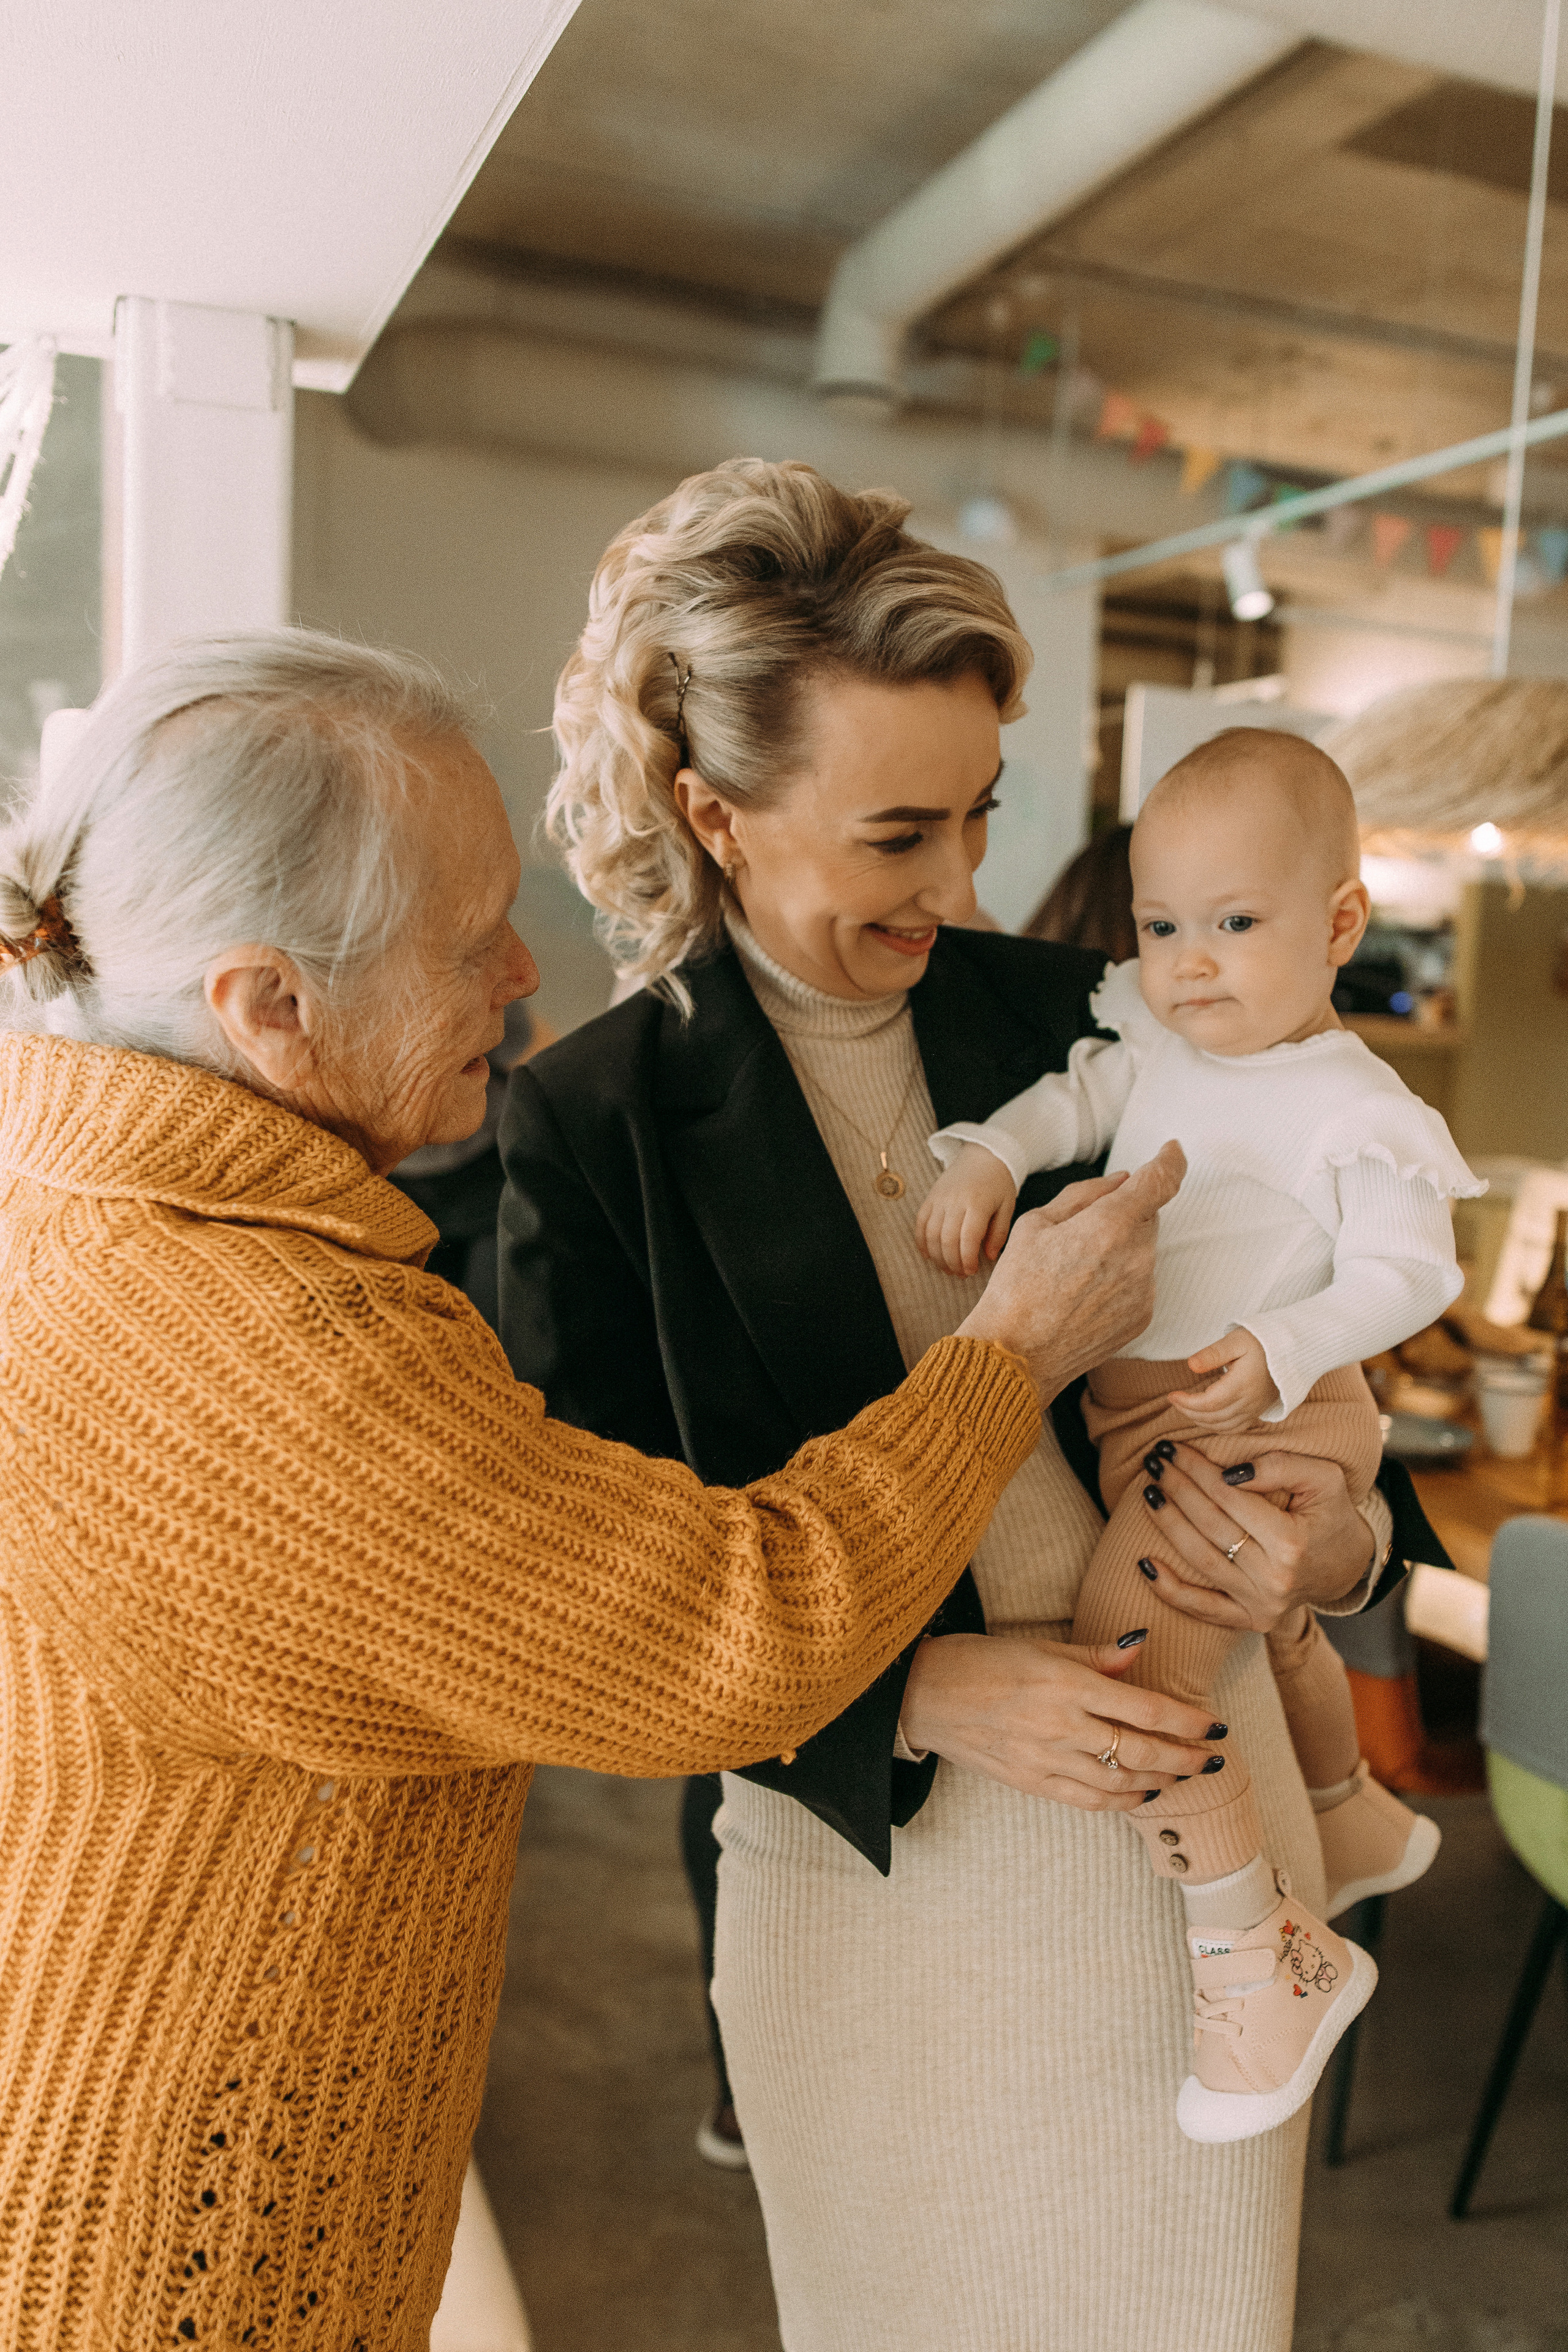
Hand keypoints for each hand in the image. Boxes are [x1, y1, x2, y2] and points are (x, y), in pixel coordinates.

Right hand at [899, 1630, 1223, 1806]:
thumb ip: (1096, 1656)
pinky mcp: (1032, 1784)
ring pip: (1120, 1781)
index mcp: (1065, 1684)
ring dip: (1160, 1781)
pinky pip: (1089, 1801)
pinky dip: (1122, 1800)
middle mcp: (1061, 1726)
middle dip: (1185, 1757)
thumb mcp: (1040, 1647)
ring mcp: (1046, 1760)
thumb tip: (1141, 1648)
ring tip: (1184, 1775)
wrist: (924, 1695)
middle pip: (1141, 1750)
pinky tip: (1141, 1794)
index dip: (1187, 1720)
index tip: (1215, 1725)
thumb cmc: (980, 1661)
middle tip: (1212, 1758)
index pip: (1144, 1708)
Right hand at [916, 1144, 1017, 1274]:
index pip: (967, 1238)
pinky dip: (921, 1242)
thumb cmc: (999, 1183)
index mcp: (977, 1203)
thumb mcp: (1007, 1206)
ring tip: (948, 1268)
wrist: (984, 1155)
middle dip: (952, 1263)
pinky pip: (920, 1223)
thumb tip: (989, 1257)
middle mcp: (955, 1201)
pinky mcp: (930, 1197)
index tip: (972, 1271)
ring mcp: (940, 1199)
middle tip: (960, 1274)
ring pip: (931, 1234)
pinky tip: (929, 1255)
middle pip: (946, 1239)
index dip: (967, 1259)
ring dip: (937, 1256)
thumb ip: (999, 1233)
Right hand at [956, 1141, 1185, 1407]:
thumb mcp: (1035, 1224)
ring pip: (1142, 1251)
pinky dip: (1119, 1280)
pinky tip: (1083, 1297)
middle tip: (1078, 1237)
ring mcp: (1144, 1290)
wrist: (1016, 1356)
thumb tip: (1124, 1180)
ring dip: (1119, 1250)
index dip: (1170, 1159)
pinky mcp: (1143, 1316)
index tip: (1171, 1150)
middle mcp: (1136, 1257)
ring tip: (1073, 1275)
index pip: (1161, 1180)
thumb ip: (1085, 1195)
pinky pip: (1140, 1282)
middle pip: (1146, 1218)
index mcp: (1109, 1225)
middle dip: (1122, 1216)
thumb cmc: (1016, 1287)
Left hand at [1138, 1441, 1376, 1632]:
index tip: (1173, 1448)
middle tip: (1155, 1462)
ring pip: (1201, 1561)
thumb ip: (1280, 1467)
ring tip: (1148, 1493)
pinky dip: (1170, 1590)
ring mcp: (1261, 1605)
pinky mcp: (1251, 1620)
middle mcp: (1274, 1579)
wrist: (1348, 1565)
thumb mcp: (1323, 1478)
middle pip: (1210, 1527)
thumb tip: (1230, 1473)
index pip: (1229, 1499)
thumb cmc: (1332, 1514)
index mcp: (1292, 1543)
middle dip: (1177, 1489)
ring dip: (1168, 1525)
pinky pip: (1202, 1609)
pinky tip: (1143, 1564)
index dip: (1198, 1470)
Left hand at [1167, 1328, 1279, 1429]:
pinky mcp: (1258, 1411)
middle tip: (1174, 1400)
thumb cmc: (1262, 1341)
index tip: (1172, 1395)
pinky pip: (1235, 1428)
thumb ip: (1213, 1354)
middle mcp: (1249, 1401)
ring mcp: (1255, 1409)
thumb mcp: (1236, 1340)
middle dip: (1189, 1412)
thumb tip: (1190, 1365)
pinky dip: (1216, 1427)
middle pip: (1213, 1418)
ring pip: (1223, 1426)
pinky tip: (1205, 1417)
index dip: (1187, 1403)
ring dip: (1200, 1421)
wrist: (1291, 1349)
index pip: (1209, 1403)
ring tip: (1185, 1407)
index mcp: (1243, 1384)